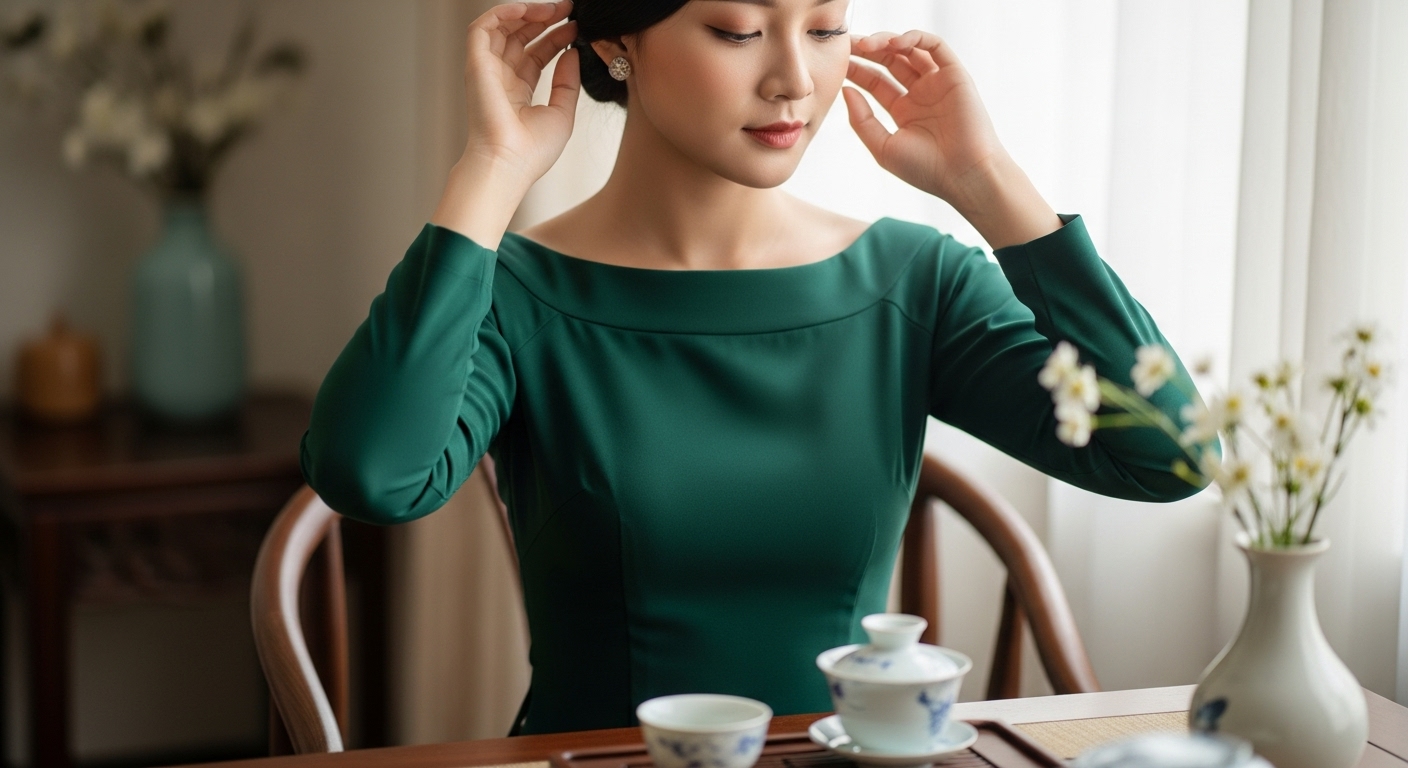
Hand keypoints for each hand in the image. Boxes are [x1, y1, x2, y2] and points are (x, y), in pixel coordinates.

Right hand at [461, 0, 579, 186]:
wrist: (509, 164)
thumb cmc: (532, 151)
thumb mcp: (562, 113)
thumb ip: (567, 82)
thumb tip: (572, 53)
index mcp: (518, 93)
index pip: (536, 55)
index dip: (556, 38)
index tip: (576, 27)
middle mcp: (500, 80)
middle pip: (520, 38)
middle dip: (544, 20)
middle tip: (569, 9)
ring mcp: (487, 71)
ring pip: (502, 29)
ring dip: (527, 13)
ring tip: (554, 8)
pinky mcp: (476, 65)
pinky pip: (483, 28)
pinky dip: (502, 13)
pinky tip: (527, 9)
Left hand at [844, 31, 1059, 247]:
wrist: (964, 175)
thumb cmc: (926, 169)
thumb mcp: (883, 147)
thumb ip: (861, 120)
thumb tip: (846, 90)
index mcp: (903, 111)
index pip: (875, 81)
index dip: (857, 69)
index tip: (838, 61)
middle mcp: (920, 94)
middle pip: (890, 62)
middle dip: (869, 50)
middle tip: (848, 44)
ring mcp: (938, 83)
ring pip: (911, 50)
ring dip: (888, 41)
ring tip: (867, 44)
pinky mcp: (955, 74)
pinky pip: (936, 46)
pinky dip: (916, 38)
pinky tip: (895, 43)